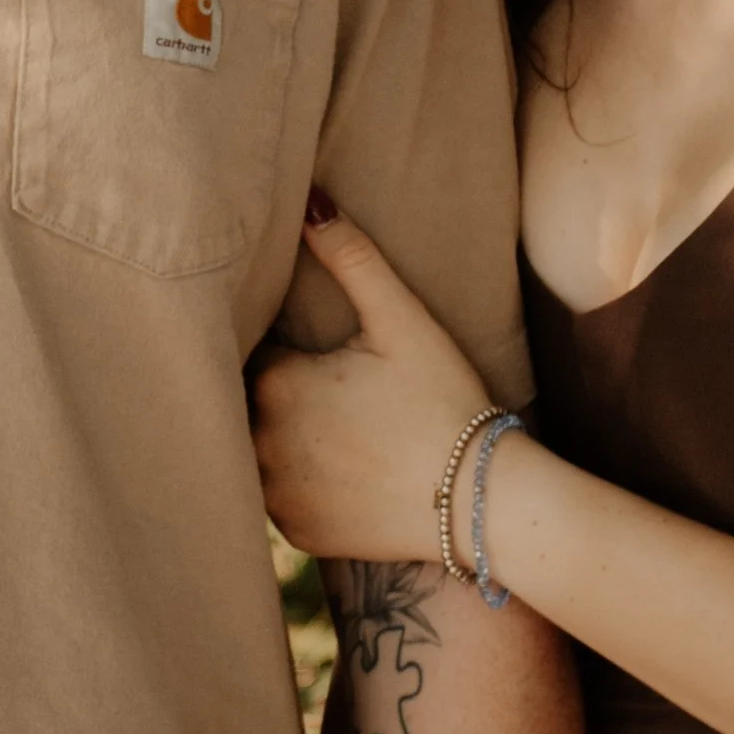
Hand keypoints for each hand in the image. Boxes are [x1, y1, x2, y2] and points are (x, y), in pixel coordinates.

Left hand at [254, 198, 491, 564]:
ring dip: (282, 442)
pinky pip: (281, 500)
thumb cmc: (444, 399)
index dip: (288, 349)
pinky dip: (302, 486)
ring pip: (260, 453)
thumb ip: (352, 258)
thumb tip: (311, 200)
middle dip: (282, 396)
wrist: (482, 498)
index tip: (321, 356)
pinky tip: (342, 474)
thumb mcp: (403, 320)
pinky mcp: (296, 532)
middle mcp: (260, 440)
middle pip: (252, 404)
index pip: (257, 352)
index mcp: (277, 382)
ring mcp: (275, 493)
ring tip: (337, 434)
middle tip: (334, 397)